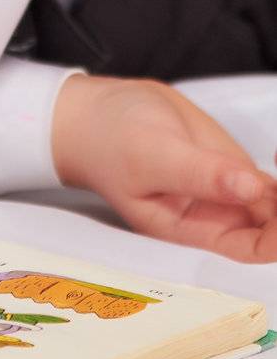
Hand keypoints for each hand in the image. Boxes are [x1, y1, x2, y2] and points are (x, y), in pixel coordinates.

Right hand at [53, 73, 276, 262]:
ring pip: (275, 203)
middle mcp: (215, 216)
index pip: (253, 249)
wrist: (99, 110)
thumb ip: (201, 174)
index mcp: (191, 230)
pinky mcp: (230, 165)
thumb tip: (253, 187)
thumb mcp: (152, 154)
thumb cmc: (111, 139)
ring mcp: (227, 190)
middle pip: (272, 229)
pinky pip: (270, 177)